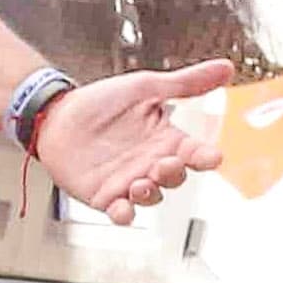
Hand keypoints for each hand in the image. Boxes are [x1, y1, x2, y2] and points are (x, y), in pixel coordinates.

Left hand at [35, 61, 229, 225]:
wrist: (57, 114)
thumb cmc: (103, 102)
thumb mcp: (146, 87)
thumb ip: (186, 83)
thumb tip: (226, 67)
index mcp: (168, 140)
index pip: (196, 153)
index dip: (206, 157)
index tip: (212, 157)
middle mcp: (152, 163)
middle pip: (175, 178)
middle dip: (174, 174)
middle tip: (165, 163)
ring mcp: (129, 181)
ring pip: (151, 197)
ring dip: (150, 194)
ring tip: (140, 183)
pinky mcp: (104, 195)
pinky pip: (120, 211)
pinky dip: (124, 214)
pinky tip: (123, 210)